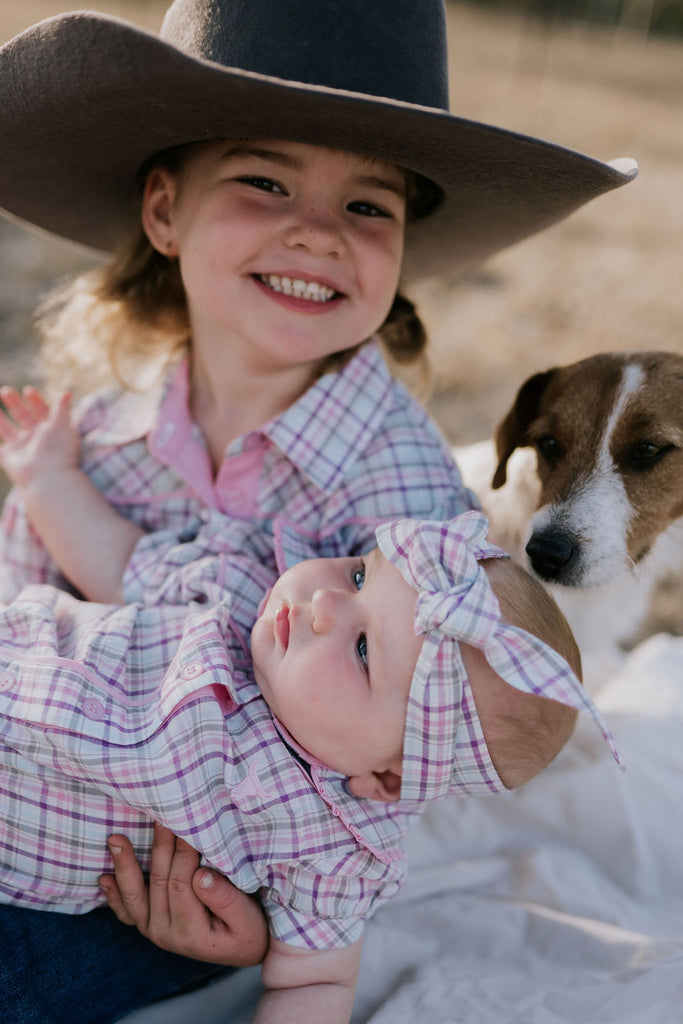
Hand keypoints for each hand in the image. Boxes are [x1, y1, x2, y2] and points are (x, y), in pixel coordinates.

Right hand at [0, 387, 77, 490]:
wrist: (46, 478)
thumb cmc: (57, 451)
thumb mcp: (61, 426)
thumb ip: (62, 409)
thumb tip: (67, 392)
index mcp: (50, 432)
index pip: (42, 412)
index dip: (36, 401)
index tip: (28, 390)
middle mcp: (36, 439)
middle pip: (23, 417)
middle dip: (15, 404)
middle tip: (6, 390)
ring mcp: (22, 448)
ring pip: (8, 428)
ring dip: (1, 416)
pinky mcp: (9, 456)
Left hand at [99, 823, 267, 965]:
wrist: (244, 951)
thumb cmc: (250, 931)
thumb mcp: (247, 920)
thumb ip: (226, 900)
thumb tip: (202, 876)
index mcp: (190, 931)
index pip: (182, 883)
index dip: (183, 851)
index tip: (187, 820)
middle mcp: (166, 933)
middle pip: (158, 881)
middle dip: (159, 846)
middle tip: (159, 814)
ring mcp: (154, 930)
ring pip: (135, 895)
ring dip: (125, 865)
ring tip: (115, 839)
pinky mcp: (149, 925)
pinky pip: (127, 911)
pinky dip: (114, 894)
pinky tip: (103, 877)